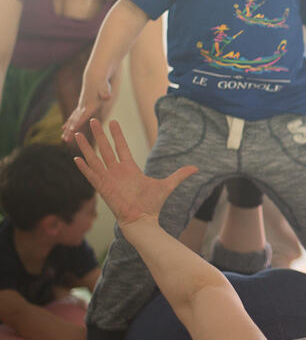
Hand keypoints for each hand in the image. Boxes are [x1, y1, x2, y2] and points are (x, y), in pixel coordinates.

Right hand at [61, 74, 113, 141]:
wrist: (96, 73)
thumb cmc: (102, 80)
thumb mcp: (105, 85)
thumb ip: (105, 91)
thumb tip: (107, 96)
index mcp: (90, 103)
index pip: (83, 114)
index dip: (78, 122)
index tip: (71, 130)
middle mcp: (83, 105)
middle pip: (75, 119)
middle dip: (70, 130)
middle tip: (65, 140)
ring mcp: (82, 105)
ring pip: (73, 119)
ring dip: (69, 129)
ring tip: (63, 138)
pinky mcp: (83, 105)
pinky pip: (76, 116)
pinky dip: (71, 122)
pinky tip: (66, 128)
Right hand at [73, 119, 196, 226]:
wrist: (142, 219)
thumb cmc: (152, 204)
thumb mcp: (167, 185)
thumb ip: (179, 175)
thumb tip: (196, 168)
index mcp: (130, 168)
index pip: (121, 147)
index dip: (117, 134)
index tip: (113, 122)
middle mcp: (117, 171)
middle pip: (106, 148)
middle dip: (99, 134)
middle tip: (93, 119)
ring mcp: (108, 179)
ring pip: (95, 158)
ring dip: (86, 146)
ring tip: (77, 134)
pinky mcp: (102, 188)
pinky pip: (91, 175)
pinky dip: (84, 167)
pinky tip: (75, 157)